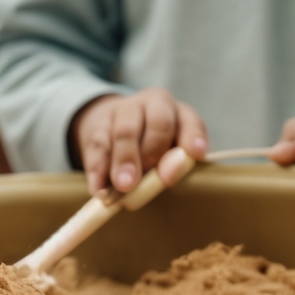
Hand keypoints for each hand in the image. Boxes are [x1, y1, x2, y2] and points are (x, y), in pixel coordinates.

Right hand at [70, 88, 208, 194]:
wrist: (115, 125)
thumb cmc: (155, 146)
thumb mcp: (172, 151)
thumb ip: (174, 163)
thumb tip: (166, 178)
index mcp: (180, 112)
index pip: (191, 122)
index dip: (194, 138)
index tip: (196, 155)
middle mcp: (154, 105)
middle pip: (159, 123)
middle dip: (154, 151)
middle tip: (155, 174)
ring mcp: (124, 111)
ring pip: (125, 132)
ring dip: (124, 160)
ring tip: (124, 186)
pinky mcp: (99, 125)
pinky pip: (99, 146)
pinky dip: (99, 170)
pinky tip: (100, 189)